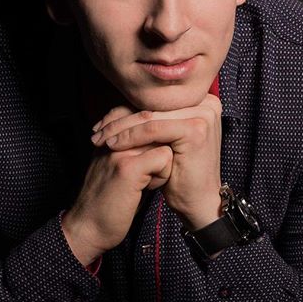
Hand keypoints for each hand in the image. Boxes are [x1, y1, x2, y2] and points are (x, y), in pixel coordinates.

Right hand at [61, 106, 173, 263]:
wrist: (88, 226)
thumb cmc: (107, 201)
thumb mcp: (117, 167)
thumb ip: (134, 149)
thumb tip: (163, 138)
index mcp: (109, 134)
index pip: (143, 114)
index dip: (157, 135)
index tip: (154, 160)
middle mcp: (112, 137)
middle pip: (155, 124)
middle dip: (162, 148)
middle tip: (152, 173)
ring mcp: (119, 151)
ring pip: (162, 140)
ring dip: (163, 162)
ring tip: (148, 181)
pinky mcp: (128, 168)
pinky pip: (163, 157)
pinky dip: (163, 174)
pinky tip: (149, 188)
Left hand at [89, 94, 223, 231]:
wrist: (198, 202)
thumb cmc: (179, 172)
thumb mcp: (165, 139)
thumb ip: (151, 119)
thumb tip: (116, 106)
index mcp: (200, 100)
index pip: (153, 100)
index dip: (124, 110)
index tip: (101, 123)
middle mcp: (205, 102)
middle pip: (151, 107)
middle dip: (119, 119)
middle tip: (96, 131)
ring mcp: (203, 115)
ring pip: (149, 116)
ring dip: (120, 128)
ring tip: (101, 140)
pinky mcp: (195, 130)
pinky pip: (153, 129)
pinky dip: (130, 137)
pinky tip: (114, 146)